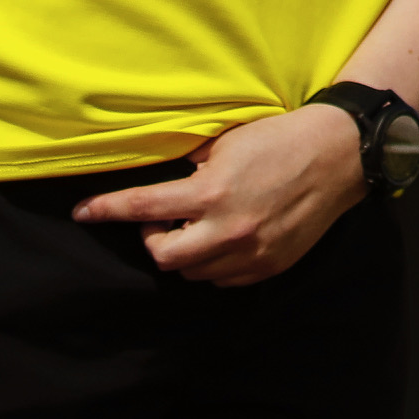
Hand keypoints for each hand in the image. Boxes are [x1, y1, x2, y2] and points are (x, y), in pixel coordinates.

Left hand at [83, 104, 365, 285]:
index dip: (107, 210)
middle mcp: (227, 230)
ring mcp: (250, 253)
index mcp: (211, 193)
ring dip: (186, 252)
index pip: (143, 208)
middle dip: (154, 238)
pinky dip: (214, 263)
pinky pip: (224, 278)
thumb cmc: (277, 140)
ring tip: (199, 226)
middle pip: (163, 256)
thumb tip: (161, 181)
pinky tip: (225, 238)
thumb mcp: (224, 142)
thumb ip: (189, 166)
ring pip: (193, 272)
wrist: (335, 156)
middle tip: (164, 218)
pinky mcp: (268, 267)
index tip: (82, 213)